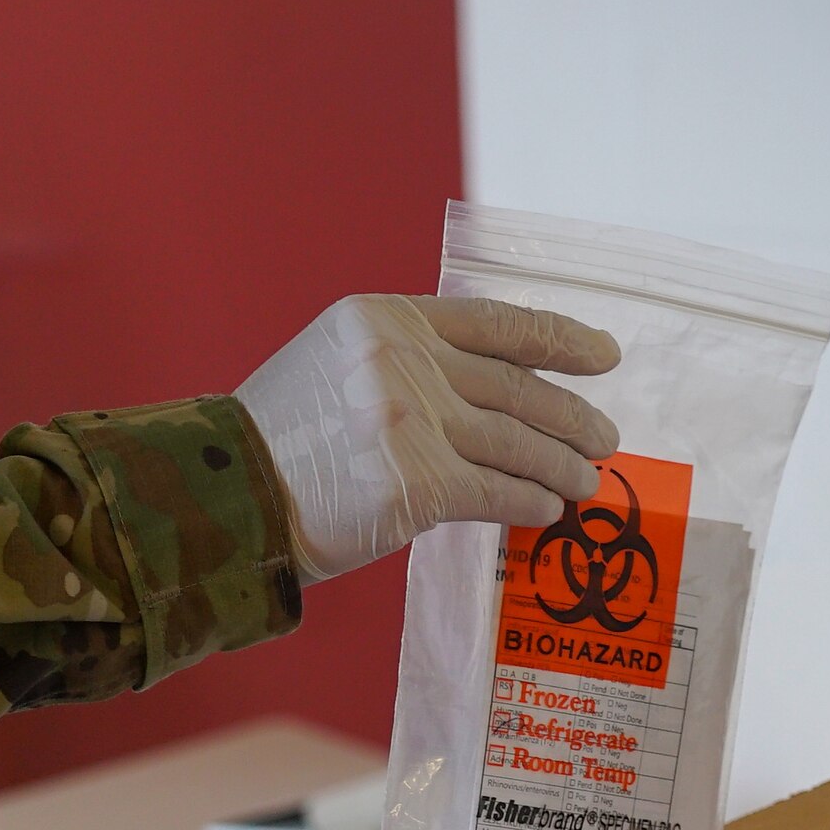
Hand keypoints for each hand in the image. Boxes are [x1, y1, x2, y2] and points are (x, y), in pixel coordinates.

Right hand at [236, 294, 620, 582]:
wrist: (224, 495)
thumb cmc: (281, 440)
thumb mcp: (336, 365)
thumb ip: (406, 365)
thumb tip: (487, 398)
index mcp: (386, 319)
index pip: (495, 322)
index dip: (560, 338)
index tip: (605, 354)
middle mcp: (404, 360)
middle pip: (515, 385)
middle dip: (570, 414)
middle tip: (604, 438)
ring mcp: (412, 421)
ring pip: (514, 440)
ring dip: (561, 464)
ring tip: (587, 481)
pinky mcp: (416, 484)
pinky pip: (495, 491)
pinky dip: (528, 501)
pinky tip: (547, 510)